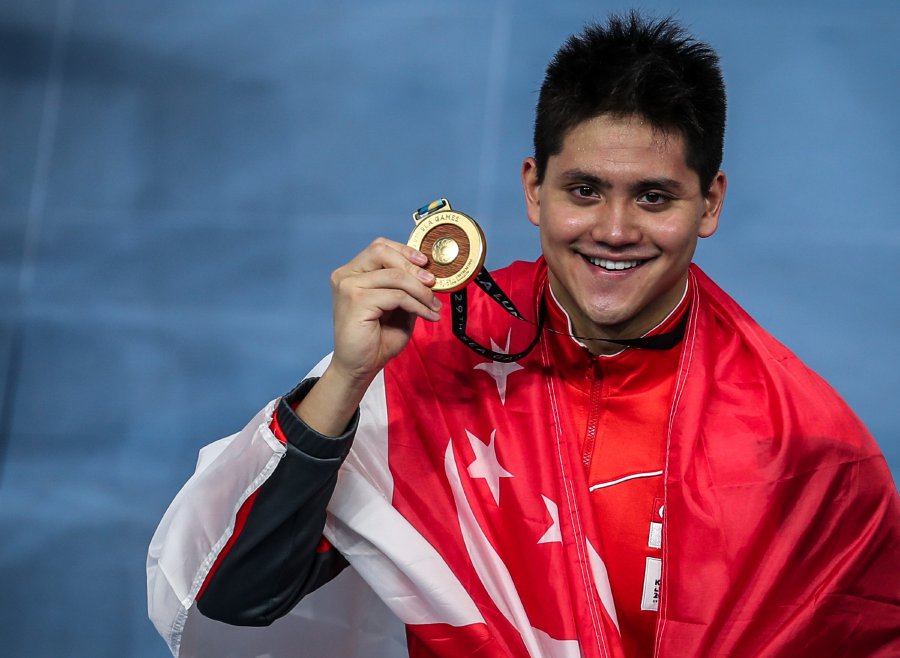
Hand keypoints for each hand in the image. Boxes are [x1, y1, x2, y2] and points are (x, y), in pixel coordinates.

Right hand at [295, 238, 441, 435]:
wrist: (359, 367)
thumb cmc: (376, 339)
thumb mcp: (397, 307)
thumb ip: (406, 287)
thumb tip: (429, 273)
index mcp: (352, 272)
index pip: (379, 247)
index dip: (405, 251)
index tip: (426, 264)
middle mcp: (346, 275)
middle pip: (383, 252)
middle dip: (413, 267)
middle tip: (433, 283)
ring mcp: (348, 286)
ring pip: (395, 276)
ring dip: (421, 291)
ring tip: (434, 306)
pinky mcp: (356, 301)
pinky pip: (396, 296)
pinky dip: (416, 305)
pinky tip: (428, 316)